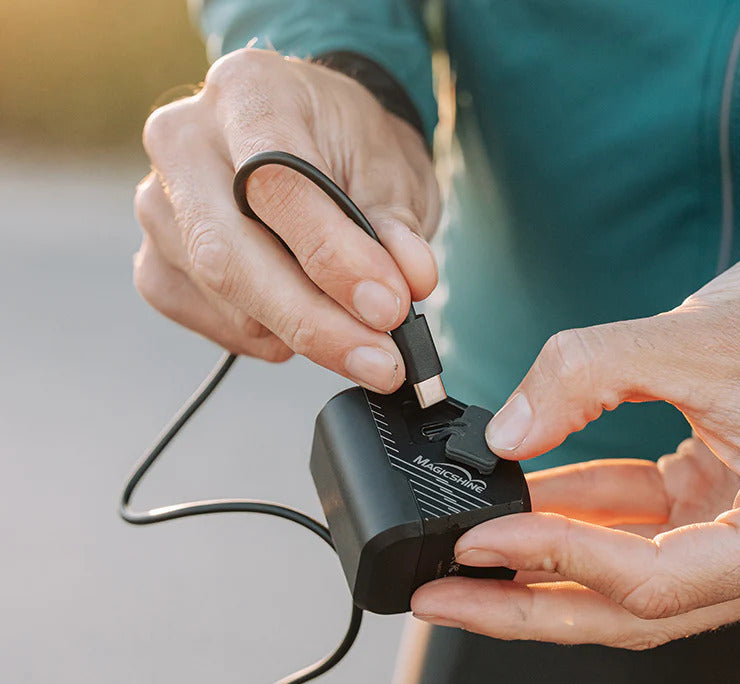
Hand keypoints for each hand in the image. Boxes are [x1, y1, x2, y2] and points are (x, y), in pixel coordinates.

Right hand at [134, 48, 439, 391]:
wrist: (318, 142)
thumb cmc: (352, 149)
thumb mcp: (393, 172)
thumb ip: (399, 229)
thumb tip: (410, 283)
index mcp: (248, 92)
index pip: (277, 185)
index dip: (335, 259)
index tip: (387, 310)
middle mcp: (184, 142)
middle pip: (228, 254)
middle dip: (313, 322)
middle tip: (381, 361)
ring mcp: (158, 205)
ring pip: (227, 300)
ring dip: (302, 332)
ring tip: (354, 322)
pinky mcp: (156, 263)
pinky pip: (213, 324)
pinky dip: (270, 339)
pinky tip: (301, 317)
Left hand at [412, 233, 739, 647]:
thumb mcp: (706, 337)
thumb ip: (594, 374)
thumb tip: (510, 431)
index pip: (649, 581)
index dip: (553, 563)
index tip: (476, 540)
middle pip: (622, 604)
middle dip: (522, 604)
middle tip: (441, 598)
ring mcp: (737, 525)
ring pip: (622, 568)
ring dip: (540, 558)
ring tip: (462, 553)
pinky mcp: (718, 494)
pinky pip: (635, 519)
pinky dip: (575, 511)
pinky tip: (521, 495)